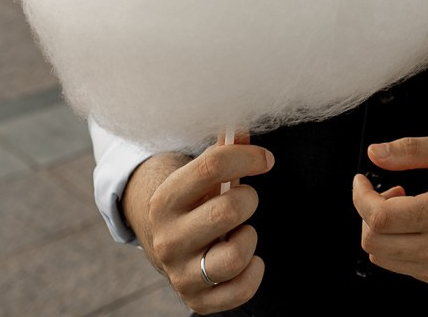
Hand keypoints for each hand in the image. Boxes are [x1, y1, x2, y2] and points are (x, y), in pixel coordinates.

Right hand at [126, 142, 270, 312]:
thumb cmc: (192, 201)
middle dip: (248, 200)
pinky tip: (249, 260)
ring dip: (249, 239)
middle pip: (226, 211)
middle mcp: (168, 239)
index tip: (265, 159)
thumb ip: (223, 150)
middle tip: (246, 200)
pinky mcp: (196, 299)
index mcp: (165, 200)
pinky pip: (237, 292)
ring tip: (242, 232)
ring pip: (232, 257)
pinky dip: (253, 274)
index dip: (247, 157)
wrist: (162, 242)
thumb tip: (242, 126)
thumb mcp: (199, 175)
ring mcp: (180, 272)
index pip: (211, 167)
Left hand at [352, 135, 427, 287]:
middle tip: (390, 192)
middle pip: (373, 240)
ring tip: (405, 208)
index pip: (379, 217)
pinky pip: (398, 265)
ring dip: (381, 230)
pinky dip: (395, 245)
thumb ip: (410, 150)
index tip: (361, 181)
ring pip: (381, 256)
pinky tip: (416, 225)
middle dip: (369, 212)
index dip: (361, 197)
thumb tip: (374, 153)